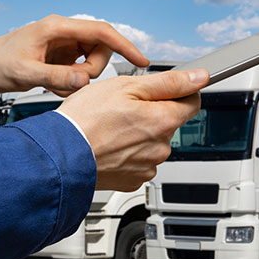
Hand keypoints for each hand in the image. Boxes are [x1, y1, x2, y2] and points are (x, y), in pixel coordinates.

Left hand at [0, 15, 148, 98]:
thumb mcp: (25, 74)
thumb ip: (56, 77)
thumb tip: (85, 80)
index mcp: (58, 27)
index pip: (102, 32)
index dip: (125, 45)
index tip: (142, 61)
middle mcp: (64, 32)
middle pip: (101, 49)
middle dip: (92, 71)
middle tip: (70, 83)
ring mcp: (64, 45)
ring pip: (92, 62)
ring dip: (81, 78)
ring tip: (55, 85)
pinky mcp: (62, 57)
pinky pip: (81, 71)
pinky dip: (72, 82)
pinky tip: (52, 86)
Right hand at [57, 69, 208, 191]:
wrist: (59, 156)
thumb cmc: (85, 120)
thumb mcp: (126, 86)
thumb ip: (168, 82)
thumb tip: (199, 78)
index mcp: (163, 121)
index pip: (192, 103)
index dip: (179, 91)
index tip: (165, 89)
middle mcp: (161, 147)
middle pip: (168, 123)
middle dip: (151, 113)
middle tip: (122, 107)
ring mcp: (147, 166)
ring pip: (151, 142)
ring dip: (137, 134)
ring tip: (110, 128)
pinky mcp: (132, 180)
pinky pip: (137, 161)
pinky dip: (126, 153)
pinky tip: (108, 145)